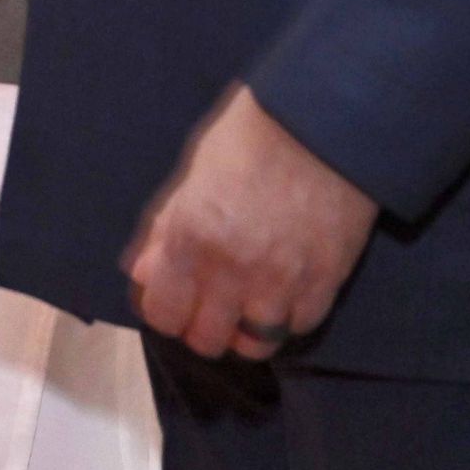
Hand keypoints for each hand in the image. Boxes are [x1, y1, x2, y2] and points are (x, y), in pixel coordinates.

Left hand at [125, 85, 379, 360]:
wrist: (325, 125)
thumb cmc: (250, 137)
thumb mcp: (194, 175)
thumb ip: (166, 230)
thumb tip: (144, 274)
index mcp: (191, 237)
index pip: (164, 314)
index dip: (165, 310)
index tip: (173, 299)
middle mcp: (232, 270)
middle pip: (207, 340)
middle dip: (202, 325)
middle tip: (210, 303)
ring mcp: (282, 283)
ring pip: (254, 344)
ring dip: (245, 328)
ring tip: (247, 303)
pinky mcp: (325, 285)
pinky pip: (298, 328)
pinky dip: (286, 318)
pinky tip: (282, 295)